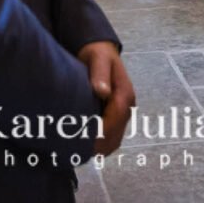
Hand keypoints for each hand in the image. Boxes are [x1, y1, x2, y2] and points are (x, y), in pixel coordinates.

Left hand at [77, 41, 134, 155]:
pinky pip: (111, 137)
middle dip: (98, 144)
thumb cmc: (97, 53)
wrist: (101, 51)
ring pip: (114, 139)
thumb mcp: (98, 58)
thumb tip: (103, 91)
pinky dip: (100, 144)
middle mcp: (127, 106)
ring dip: (99, 147)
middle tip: (76, 151)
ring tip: (78, 151)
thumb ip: (100, 73)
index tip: (83, 139)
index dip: (101, 131)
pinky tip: (84, 146)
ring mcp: (123, 113)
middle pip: (116, 134)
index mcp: (125, 94)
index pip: (116, 119)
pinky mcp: (116, 116)